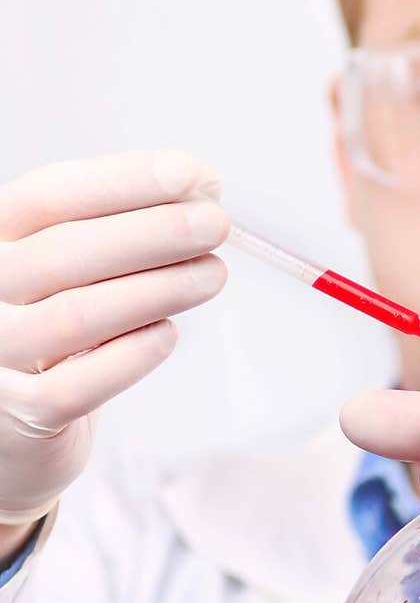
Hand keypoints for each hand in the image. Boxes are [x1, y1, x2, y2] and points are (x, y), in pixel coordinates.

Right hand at [0, 151, 229, 527]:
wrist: (13, 426)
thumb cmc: (54, 327)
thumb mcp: (71, 266)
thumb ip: (122, 227)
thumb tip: (200, 189)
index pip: (48, 195)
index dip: (124, 181)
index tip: (192, 175)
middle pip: (65, 251)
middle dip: (153, 232)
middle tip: (215, 224)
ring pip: (76, 315)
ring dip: (158, 289)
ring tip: (212, 274)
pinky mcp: (20, 416)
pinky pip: (76, 386)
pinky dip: (131, 356)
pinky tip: (168, 334)